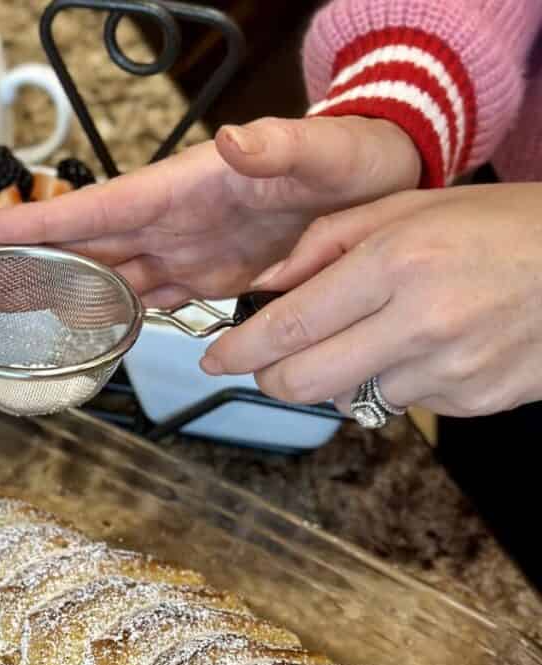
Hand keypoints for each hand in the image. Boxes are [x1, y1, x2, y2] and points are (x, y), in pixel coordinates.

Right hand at [0, 116, 420, 305]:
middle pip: (82, 248)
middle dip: (26, 265)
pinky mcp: (206, 273)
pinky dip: (114, 313)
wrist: (379, 183)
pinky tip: (89, 328)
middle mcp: (169, 222)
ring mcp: (183, 249)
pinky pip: (149, 296)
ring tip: (10, 312)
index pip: (93, 211)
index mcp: (179, 191)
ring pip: (107, 276)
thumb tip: (234, 140)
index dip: (34, 224)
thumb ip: (277, 148)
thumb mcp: (321, 151)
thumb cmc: (351, 157)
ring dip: (60, 295)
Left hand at [201, 184, 541, 417]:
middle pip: (302, 383)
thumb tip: (264, 284)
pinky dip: (389, 383)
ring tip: (374, 333)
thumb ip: (326, 243)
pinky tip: (422, 348)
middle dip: (270, 376)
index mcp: (399, 263)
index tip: (214, 358)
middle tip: (271, 359)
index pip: (290, 327)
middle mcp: (420, 324)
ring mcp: (448, 370)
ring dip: (338, 375)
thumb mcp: (412, 206)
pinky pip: (397, 405)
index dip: (239, 350)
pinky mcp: (470, 402)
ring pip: (346, 399)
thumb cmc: (502, 227)